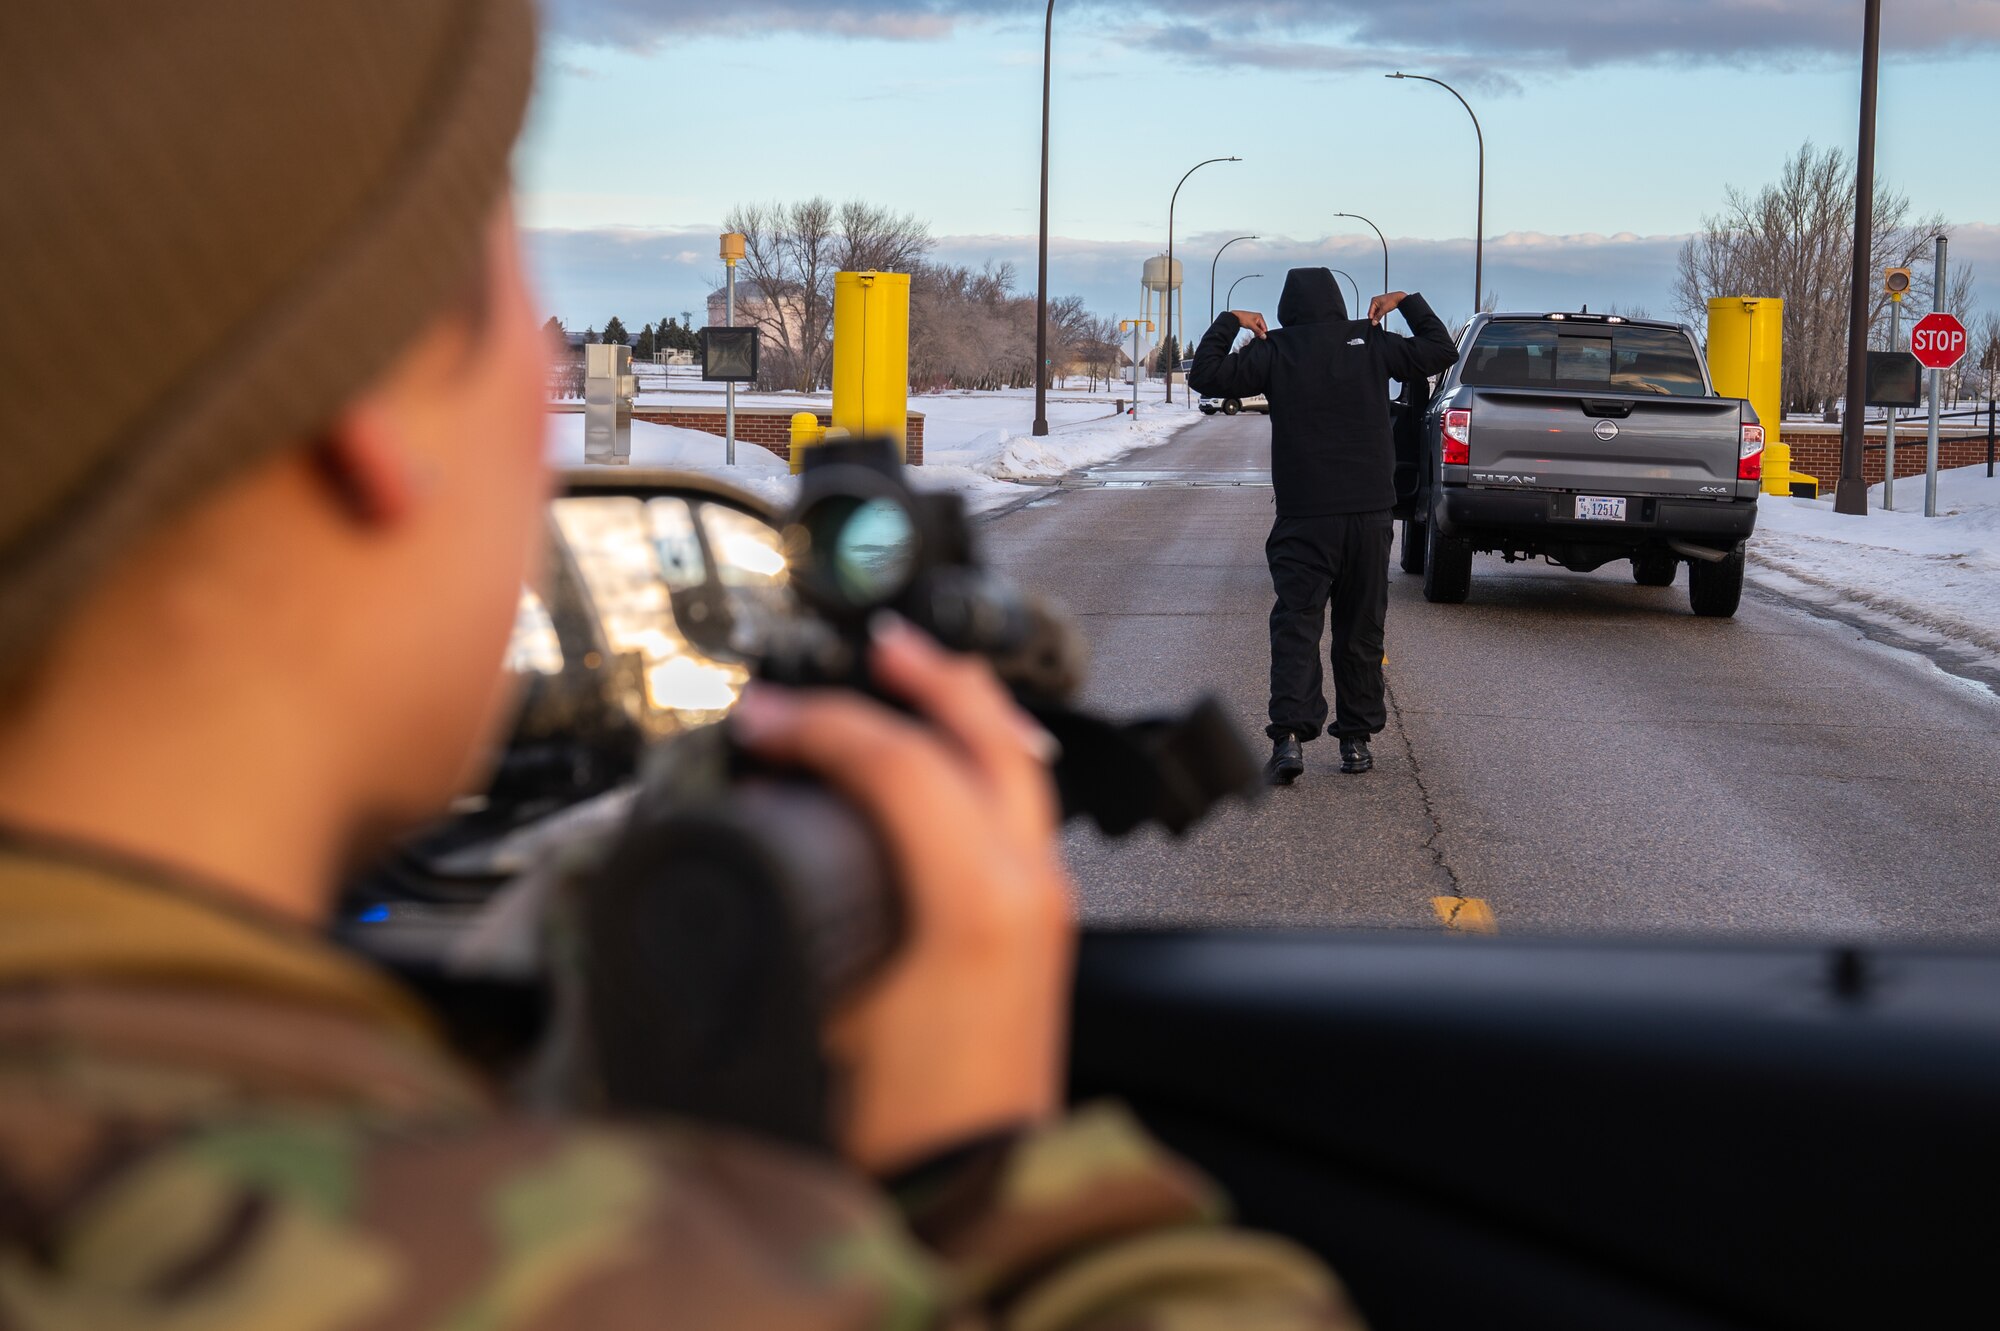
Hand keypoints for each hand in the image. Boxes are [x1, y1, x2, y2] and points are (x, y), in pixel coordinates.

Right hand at [730, 616, 1072, 1173]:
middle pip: (989, 735)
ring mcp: (1045, 906)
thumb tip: (756, 836)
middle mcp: (1026, 887)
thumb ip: (789, 904)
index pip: (898, 761)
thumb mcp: (820, 1012)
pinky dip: (980, 762)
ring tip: (912, 679)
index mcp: (975, 900)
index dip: (819, 724)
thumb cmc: (903, 1134)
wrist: (974, 1200)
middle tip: (876, 641)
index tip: (761, 722)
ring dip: (962, 710)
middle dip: (930, 675)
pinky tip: (942, 770)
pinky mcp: (1041, 930)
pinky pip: (1019, 807)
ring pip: (1016, 766)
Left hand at [1229, 310, 1267, 338]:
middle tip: (1258, 337)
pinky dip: (1255, 331)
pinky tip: (1253, 334)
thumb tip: (1263, 336)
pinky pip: (1255, 328)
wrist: (1235, 317)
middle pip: (1262, 327)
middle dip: (1260, 332)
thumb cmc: (1242, 318)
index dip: (1264, 333)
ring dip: (1257, 332)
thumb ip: (1258, 331)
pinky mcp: (1251, 322)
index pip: (1265, 326)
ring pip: (1258, 328)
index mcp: (1260, 317)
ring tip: (1255, 336)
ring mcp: (1254, 320)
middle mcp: (1258, 318)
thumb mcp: (1252, 326)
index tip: (1262, 338)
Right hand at [1367, 291, 1408, 324]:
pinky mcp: (1381, 305)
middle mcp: (1375, 301)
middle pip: (1372, 312)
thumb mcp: (1384, 310)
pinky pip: (1378, 311)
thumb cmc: (1392, 300)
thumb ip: (1378, 317)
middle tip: (1376, 322)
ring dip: (1377, 316)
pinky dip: (1379, 314)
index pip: (1370, 312)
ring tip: (1381, 317)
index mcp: (1374, 300)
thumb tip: (1374, 322)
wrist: (1399, 298)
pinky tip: (1382, 315)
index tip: (1373, 323)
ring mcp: (1378, 303)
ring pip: (1375, 312)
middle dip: (1374, 317)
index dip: (1371, 318)